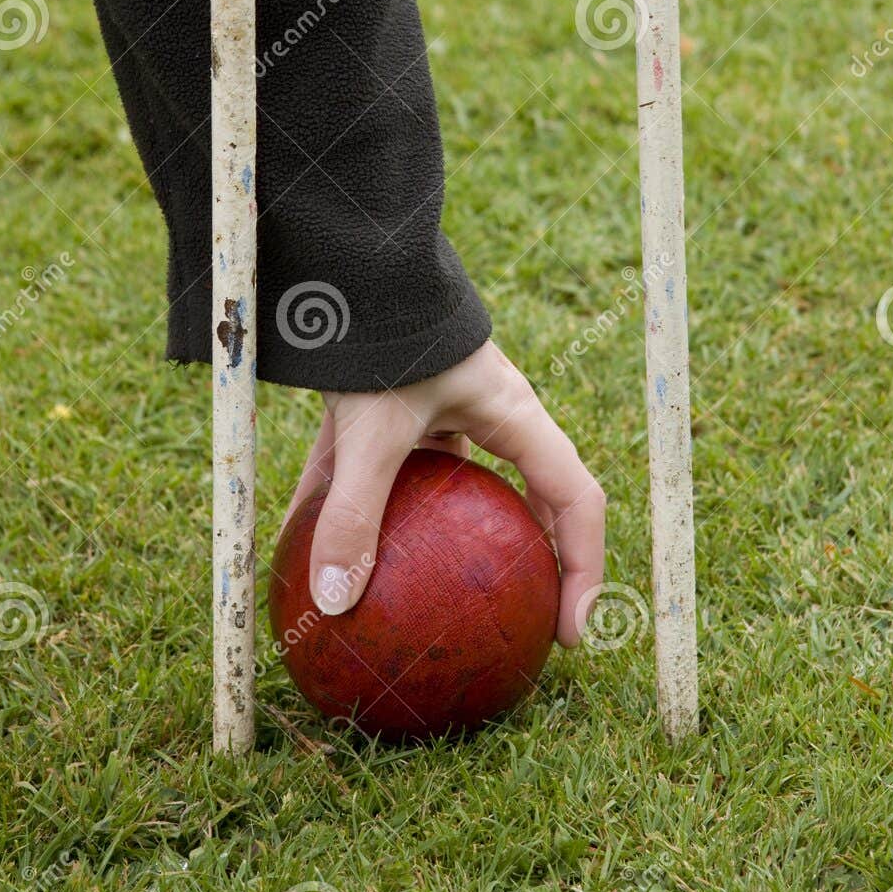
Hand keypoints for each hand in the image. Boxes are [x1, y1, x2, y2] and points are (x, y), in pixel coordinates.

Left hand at [281, 340, 604, 646]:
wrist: (348, 255)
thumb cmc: (383, 331)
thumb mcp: (370, 427)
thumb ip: (353, 513)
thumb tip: (334, 606)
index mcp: (514, 414)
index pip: (576, 501)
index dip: (584, 569)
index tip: (568, 636)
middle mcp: (485, 413)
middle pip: (525, 501)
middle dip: (525, 563)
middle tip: (511, 625)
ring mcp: (435, 407)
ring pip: (448, 489)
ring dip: (435, 540)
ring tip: (410, 604)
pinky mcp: (384, 402)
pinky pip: (376, 469)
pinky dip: (351, 508)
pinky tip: (308, 557)